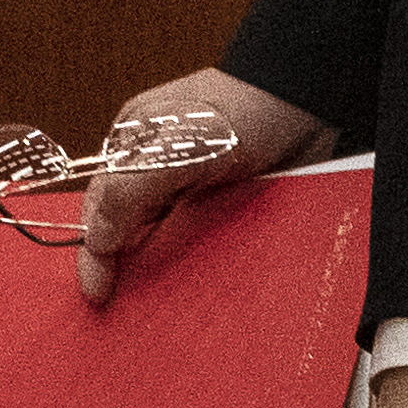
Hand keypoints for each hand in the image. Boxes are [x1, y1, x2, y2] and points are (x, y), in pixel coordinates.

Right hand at [69, 65, 336, 304]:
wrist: (312, 100)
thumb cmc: (246, 107)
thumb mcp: (180, 145)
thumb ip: (131, 188)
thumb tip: (96, 238)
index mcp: (134, 148)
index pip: (100, 208)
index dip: (95, 252)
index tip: (97, 293)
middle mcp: (160, 170)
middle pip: (131, 229)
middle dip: (126, 267)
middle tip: (123, 308)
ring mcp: (194, 188)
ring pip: (168, 241)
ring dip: (166, 271)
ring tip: (159, 308)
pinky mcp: (228, 204)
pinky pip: (206, 245)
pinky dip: (202, 266)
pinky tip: (201, 288)